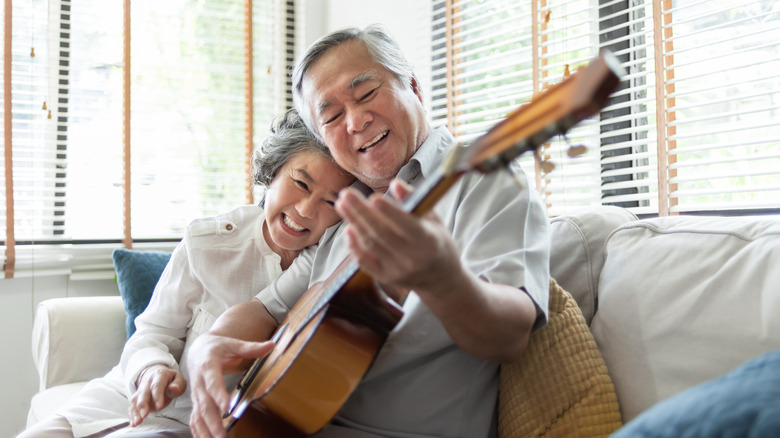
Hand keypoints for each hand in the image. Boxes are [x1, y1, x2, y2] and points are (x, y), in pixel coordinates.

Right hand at [129, 364, 186, 426]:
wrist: (158, 374)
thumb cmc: (171, 380)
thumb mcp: (179, 380)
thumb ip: (177, 385)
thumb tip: (174, 388)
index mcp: (160, 375)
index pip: (157, 385)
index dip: (157, 396)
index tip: (159, 407)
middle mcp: (148, 381)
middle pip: (144, 393)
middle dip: (143, 404)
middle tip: (145, 415)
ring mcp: (141, 389)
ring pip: (136, 399)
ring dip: (136, 411)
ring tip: (137, 422)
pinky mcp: (137, 397)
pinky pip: (132, 405)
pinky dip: (132, 415)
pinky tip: (133, 423)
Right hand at [187, 333, 273, 437]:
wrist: (199, 350)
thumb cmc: (218, 347)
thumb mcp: (234, 344)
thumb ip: (251, 347)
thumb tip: (271, 345)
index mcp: (208, 366)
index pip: (213, 383)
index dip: (219, 395)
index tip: (228, 408)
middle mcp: (199, 382)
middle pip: (205, 404)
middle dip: (213, 422)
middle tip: (223, 435)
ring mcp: (196, 394)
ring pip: (198, 415)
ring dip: (206, 430)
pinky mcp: (196, 401)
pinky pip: (195, 418)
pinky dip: (198, 431)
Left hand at [335, 179, 459, 295]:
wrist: (441, 279)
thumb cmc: (437, 242)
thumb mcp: (434, 220)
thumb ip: (414, 201)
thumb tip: (395, 183)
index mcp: (429, 242)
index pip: (407, 226)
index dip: (390, 212)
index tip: (374, 197)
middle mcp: (412, 259)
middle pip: (382, 233)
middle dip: (361, 212)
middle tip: (346, 193)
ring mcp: (397, 270)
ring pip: (370, 245)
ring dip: (354, 223)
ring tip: (341, 205)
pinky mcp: (385, 278)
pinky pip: (364, 261)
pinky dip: (354, 245)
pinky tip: (348, 228)